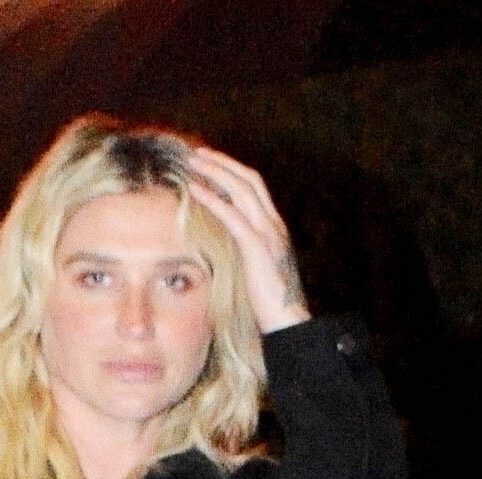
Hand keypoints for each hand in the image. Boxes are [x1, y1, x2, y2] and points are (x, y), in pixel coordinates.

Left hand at [186, 146, 309, 334]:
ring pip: (242, 189)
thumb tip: (226, 250)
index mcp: (275, 229)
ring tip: (193, 162)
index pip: (255, 189)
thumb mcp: (258, 271)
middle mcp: (274, 225)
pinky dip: (212, 198)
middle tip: (198, 154)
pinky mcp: (256, 248)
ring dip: (215, 171)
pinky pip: (232, 214)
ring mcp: (267, 234)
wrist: (288, 322)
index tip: (212, 164)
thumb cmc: (271, 304)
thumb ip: (246, 254)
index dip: (233, 172)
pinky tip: (195, 189)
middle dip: (223, 162)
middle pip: (249, 179)